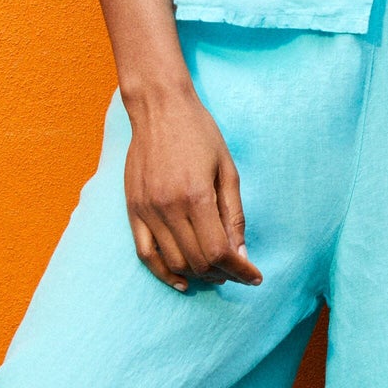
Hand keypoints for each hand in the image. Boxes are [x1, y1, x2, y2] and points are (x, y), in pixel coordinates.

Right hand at [123, 84, 262, 292]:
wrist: (159, 107)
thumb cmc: (200, 133)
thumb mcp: (228, 169)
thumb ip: (234, 214)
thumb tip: (241, 253)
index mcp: (196, 195)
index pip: (219, 252)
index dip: (240, 271)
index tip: (254, 276)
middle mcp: (168, 207)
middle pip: (198, 261)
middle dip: (224, 275)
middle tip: (239, 273)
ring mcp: (147, 210)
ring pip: (174, 262)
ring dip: (198, 275)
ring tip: (217, 273)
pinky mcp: (132, 209)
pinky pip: (146, 253)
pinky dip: (164, 272)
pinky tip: (182, 280)